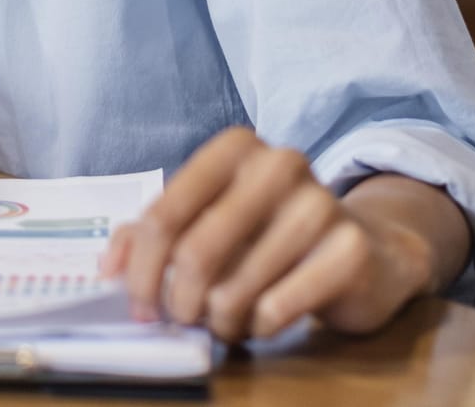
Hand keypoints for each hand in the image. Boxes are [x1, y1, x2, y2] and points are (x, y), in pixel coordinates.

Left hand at [100, 128, 438, 341]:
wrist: (367, 248)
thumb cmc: (269, 232)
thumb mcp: (209, 219)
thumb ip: (151, 234)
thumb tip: (108, 269)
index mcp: (233, 148)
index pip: (163, 215)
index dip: (141, 270)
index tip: (138, 306)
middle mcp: (278, 164)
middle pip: (195, 252)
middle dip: (179, 301)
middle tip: (181, 320)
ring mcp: (320, 203)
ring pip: (236, 288)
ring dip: (221, 320)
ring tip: (225, 321)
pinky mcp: (350, 249)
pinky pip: (279, 308)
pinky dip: (260, 326)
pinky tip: (263, 321)